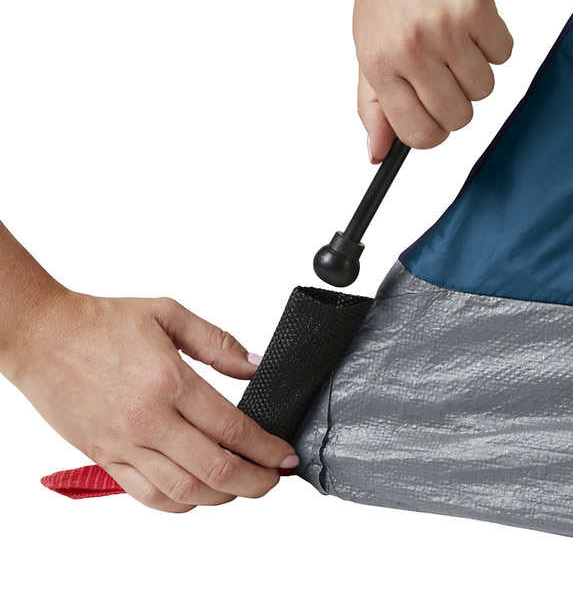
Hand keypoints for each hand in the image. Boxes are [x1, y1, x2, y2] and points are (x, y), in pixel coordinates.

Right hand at [4, 289, 297, 512]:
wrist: (42, 336)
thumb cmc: (101, 322)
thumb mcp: (168, 314)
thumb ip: (217, 343)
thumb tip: (254, 365)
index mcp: (169, 382)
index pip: (232, 429)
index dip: (266, 448)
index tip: (285, 455)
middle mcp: (148, 420)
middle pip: (214, 469)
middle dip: (255, 481)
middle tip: (274, 478)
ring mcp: (124, 444)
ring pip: (183, 491)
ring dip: (222, 497)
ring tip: (243, 487)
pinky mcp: (105, 457)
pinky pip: (146, 496)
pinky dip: (179, 504)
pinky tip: (198, 495)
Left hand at [354, 0, 512, 161]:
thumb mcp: (367, 50)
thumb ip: (373, 105)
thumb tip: (377, 154)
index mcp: (380, 66)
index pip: (417, 135)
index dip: (433, 134)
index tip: (435, 118)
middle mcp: (411, 51)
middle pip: (457, 118)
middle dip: (457, 103)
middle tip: (446, 74)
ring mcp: (445, 29)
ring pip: (483, 89)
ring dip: (476, 72)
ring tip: (456, 43)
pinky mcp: (477, 5)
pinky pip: (504, 54)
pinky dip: (493, 44)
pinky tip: (472, 22)